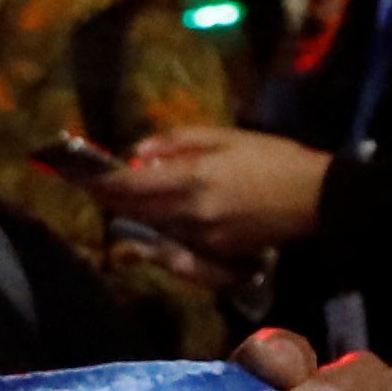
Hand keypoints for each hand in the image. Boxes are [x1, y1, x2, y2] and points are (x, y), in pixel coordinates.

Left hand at [92, 125, 331, 265]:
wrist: (314, 197)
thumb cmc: (272, 158)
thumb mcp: (225, 137)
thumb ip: (178, 142)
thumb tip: (139, 153)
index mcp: (193, 180)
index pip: (130, 187)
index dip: (100, 182)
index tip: (77, 174)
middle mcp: (191, 214)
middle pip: (134, 212)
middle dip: (109, 198)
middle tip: (89, 183)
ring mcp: (202, 238)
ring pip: (151, 227)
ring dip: (132, 212)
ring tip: (117, 195)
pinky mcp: (215, 253)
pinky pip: (175, 240)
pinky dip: (160, 226)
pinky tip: (159, 212)